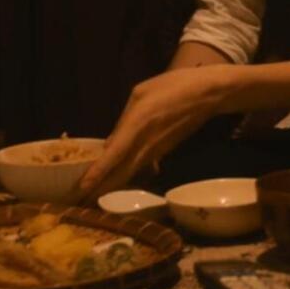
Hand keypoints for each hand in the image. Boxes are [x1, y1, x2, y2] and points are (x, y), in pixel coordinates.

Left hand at [78, 65, 232, 200]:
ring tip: (92, 195)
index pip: (113, 155)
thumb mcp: (141, 93)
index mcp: (137, 125)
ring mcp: (156, 150)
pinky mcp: (164, 151)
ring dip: (111, 185)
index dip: (97, 173)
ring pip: (130, 174)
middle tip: (80, 202)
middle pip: (121, 174)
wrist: (209, 94)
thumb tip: (112, 143)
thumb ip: (124, 119)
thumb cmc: (174, 86)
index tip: (82, 189)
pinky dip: (126, 176)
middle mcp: (146, 144)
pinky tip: (116, 179)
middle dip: (100, 189)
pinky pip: (140, 167)